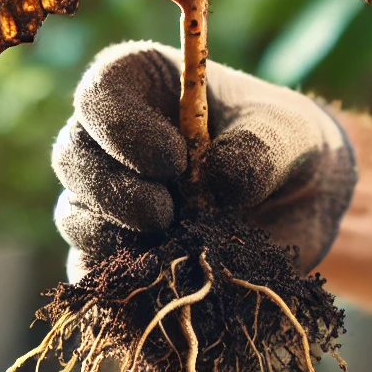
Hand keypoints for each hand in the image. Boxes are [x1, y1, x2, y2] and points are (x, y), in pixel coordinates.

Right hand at [52, 41, 355, 280]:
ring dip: (112, 236)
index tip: (173, 160)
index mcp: (141, 87)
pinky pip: (90, 269)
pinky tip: (157, 285)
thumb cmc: (286, 144)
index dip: (121, 128)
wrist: (299, 203)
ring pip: (74, 215)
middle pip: (73, 157)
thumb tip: (219, 178)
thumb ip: (260, 147)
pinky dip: (116, 281)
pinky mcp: (117, 252)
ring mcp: (107, 198)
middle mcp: (111, 141)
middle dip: (112, 191)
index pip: (100, 96)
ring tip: (173, 247)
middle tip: (165, 214)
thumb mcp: (288, 134)